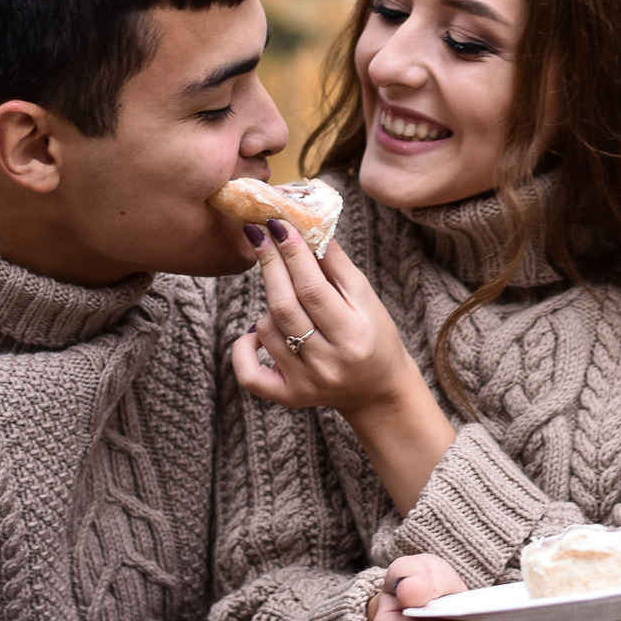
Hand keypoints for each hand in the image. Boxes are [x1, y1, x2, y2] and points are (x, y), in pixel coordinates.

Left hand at [229, 223, 419, 416]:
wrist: (377, 390)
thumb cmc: (375, 336)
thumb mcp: (366, 298)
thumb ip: (336, 265)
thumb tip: (307, 227)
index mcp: (353, 336)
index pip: (313, 289)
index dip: (292, 254)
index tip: (278, 224)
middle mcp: (327, 364)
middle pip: (284, 307)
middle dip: (269, 264)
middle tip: (259, 233)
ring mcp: (305, 383)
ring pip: (266, 329)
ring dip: (269, 302)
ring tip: (284, 293)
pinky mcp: (287, 397)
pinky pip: (249, 372)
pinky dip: (243, 348)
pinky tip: (255, 333)